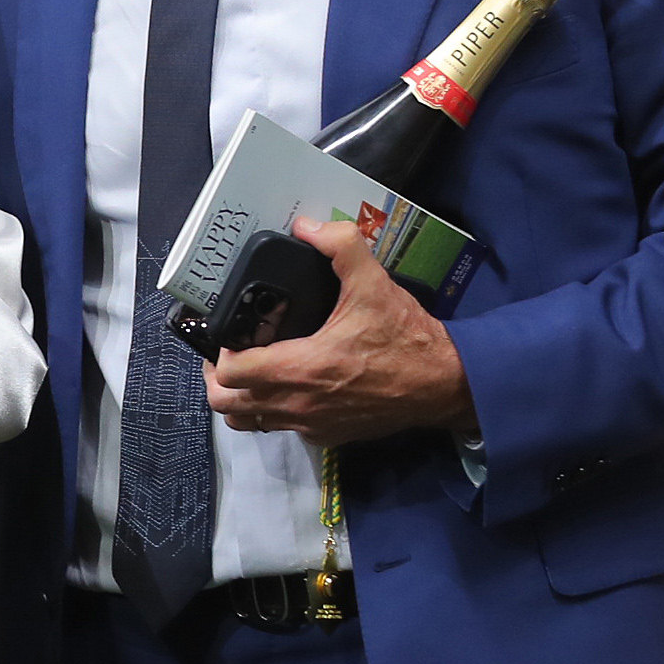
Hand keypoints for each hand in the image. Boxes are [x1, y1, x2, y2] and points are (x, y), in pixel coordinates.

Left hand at [204, 217, 477, 445]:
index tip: (231, 333)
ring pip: (249, 423)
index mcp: (300, 368)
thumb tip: (307, 226)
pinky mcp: (326, 436)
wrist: (445, 384)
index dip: (221, 351)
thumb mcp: (374, 283)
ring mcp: (310, 425)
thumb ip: (340, 247)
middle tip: (231, 352)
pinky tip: (286, 385)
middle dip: (219, 379)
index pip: (230, 372)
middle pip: (227, 405)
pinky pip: (280, 429)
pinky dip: (271, 412)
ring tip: (251, 370)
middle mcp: (297, 403)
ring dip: (241, 399)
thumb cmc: (406, 337)